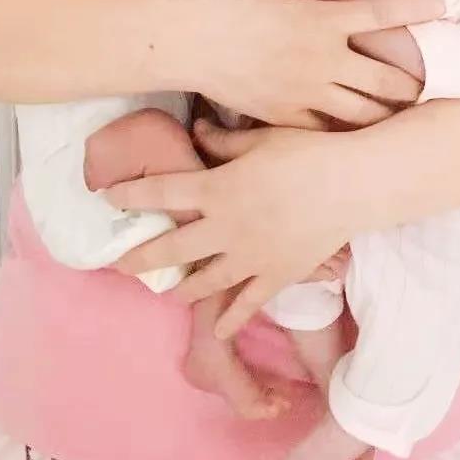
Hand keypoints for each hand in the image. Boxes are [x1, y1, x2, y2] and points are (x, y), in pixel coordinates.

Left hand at [106, 120, 355, 338]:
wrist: (352, 185)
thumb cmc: (307, 152)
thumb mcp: (261, 139)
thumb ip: (223, 142)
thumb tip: (196, 131)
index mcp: (217, 189)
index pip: (161, 191)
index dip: (131, 195)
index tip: (107, 198)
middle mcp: (225, 227)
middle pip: (173, 246)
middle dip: (141, 256)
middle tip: (117, 264)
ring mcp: (250, 256)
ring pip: (205, 279)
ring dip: (181, 286)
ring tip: (166, 291)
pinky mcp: (276, 275)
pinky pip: (247, 303)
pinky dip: (231, 318)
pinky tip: (218, 329)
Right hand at [189, 0, 439, 128]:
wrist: (197, 41)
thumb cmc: (233, 11)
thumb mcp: (284, 1)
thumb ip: (317, 14)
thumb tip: (339, 18)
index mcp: (324, 21)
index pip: (383, 15)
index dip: (417, 11)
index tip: (444, 7)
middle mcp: (325, 58)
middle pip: (385, 80)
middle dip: (412, 86)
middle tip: (426, 88)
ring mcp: (308, 92)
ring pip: (363, 113)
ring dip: (385, 116)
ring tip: (399, 119)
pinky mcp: (287, 117)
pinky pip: (326, 132)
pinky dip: (342, 136)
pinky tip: (352, 141)